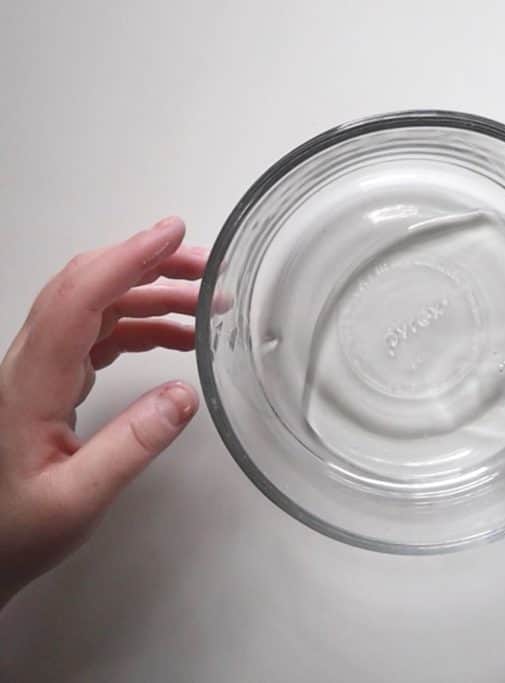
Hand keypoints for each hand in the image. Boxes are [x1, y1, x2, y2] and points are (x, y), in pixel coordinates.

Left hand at [0, 217, 205, 609]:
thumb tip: (184, 396)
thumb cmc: (14, 530)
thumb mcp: (76, 500)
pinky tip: (176, 339)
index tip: (172, 235)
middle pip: (88, 286)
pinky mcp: (50, 382)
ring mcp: (39, 369)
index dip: (128, 259)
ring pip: (96, 307)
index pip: (80, 298)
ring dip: (150, 293)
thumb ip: (131, 447)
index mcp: (32, 382)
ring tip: (206, 303)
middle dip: (147, 263)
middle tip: (205, 264)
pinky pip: (99, 334)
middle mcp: (32, 363)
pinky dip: (142, 325)